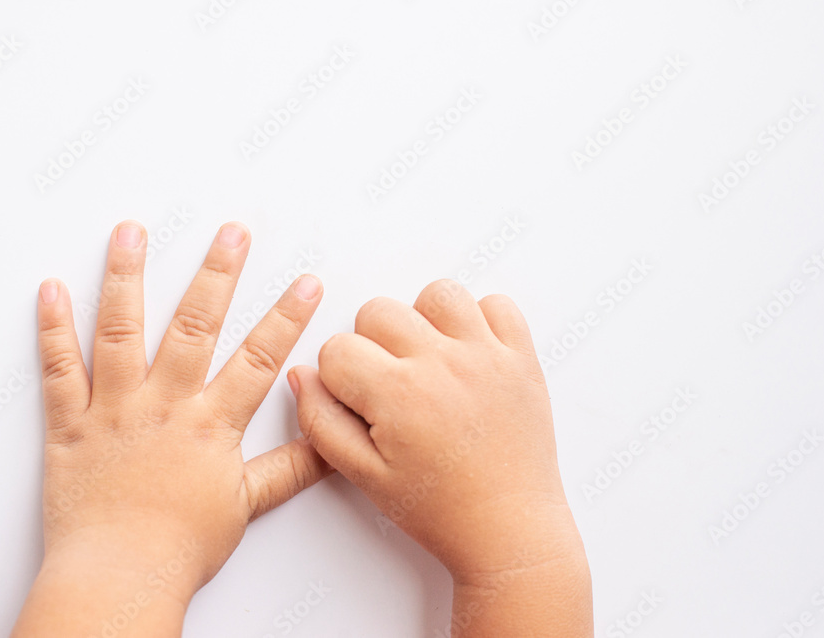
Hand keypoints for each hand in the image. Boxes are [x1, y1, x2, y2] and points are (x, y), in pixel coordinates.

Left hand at [13, 221, 331, 636]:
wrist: (118, 575)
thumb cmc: (179, 546)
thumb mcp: (246, 506)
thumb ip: (290, 469)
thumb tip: (331, 447)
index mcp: (209, 423)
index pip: (259, 358)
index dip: (287, 317)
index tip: (306, 281)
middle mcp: (164, 404)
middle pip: (195, 326)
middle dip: (218, 273)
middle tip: (232, 231)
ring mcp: (114, 408)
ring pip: (121, 330)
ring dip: (127, 276)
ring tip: (132, 232)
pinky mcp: (70, 423)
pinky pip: (58, 368)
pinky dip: (52, 327)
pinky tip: (51, 288)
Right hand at [289, 279, 591, 636]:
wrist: (508, 530)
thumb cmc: (440, 510)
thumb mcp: (363, 476)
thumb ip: (321, 422)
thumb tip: (303, 375)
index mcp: (397, 393)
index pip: (337, 347)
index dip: (337, 374)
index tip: (357, 398)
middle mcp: (441, 363)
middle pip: (380, 310)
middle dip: (372, 343)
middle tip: (390, 383)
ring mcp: (486, 355)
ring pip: (438, 294)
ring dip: (424, 318)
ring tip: (428, 358)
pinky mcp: (521, 357)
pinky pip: (497, 304)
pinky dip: (480, 320)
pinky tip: (468, 353)